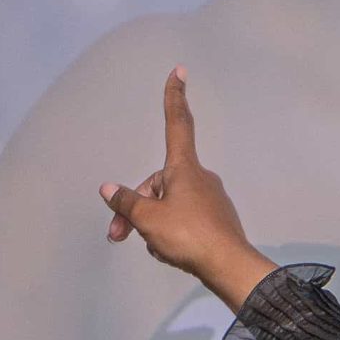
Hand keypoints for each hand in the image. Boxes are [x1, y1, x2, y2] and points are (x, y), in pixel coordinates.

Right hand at [101, 72, 275, 308]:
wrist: (230, 268)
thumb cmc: (189, 236)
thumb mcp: (148, 218)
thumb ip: (126, 202)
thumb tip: (110, 189)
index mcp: (185, 168)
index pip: (177, 124)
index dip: (174, 98)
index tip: (179, 72)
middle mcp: (200, 178)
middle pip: (157, 185)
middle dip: (136, 208)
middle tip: (118, 235)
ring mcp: (210, 201)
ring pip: (168, 207)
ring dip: (153, 225)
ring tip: (157, 246)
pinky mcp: (216, 222)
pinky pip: (183, 224)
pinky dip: (171, 236)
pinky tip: (172, 253)